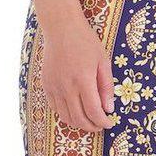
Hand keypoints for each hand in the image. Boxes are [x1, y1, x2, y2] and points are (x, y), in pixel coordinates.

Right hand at [41, 18, 114, 132]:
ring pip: (65, 117)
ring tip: (89, 121)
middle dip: (92, 127)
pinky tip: (76, 111)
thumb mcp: (103, 62)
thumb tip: (108, 109)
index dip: (103, 122)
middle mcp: (66, 87)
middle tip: (100, 125)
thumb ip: (106, 87)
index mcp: (83, 80)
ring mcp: (54, 87)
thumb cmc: (85, 42)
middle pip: (79, 119)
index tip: (109, 123)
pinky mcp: (46, 85)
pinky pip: (55, 108)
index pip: (94, 112)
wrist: (61, 28)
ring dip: (79, 123)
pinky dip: (66, 114)